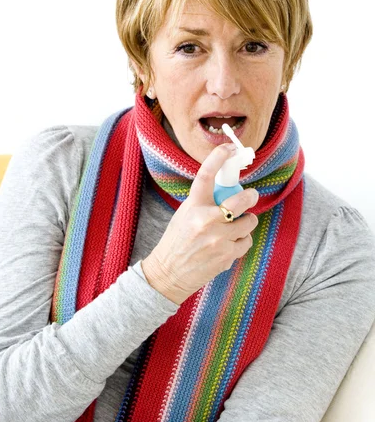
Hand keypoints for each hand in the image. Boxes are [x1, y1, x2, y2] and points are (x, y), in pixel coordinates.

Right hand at [142, 143, 258, 304]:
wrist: (170, 273)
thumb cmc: (177, 241)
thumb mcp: (185, 214)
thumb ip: (204, 202)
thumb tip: (227, 189)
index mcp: (193, 206)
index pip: (206, 176)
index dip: (217, 158)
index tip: (227, 148)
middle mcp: (206, 220)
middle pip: (240, 200)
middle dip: (250, 196)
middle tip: (251, 196)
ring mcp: (219, 239)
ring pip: (248, 223)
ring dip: (246, 222)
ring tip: (235, 226)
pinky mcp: (227, 255)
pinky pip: (246, 241)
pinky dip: (241, 241)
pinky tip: (229, 244)